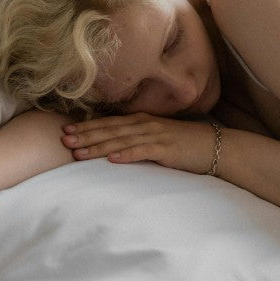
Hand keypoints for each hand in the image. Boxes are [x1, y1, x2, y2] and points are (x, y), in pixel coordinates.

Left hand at [61, 113, 215, 173]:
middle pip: (110, 131)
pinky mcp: (167, 149)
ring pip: (122, 141)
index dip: (87, 127)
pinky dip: (127, 155)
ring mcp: (156, 136)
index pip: (109, 124)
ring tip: (80, 153)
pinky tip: (113, 159)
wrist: (215, 146)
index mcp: (141, 121)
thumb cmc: (185, 144)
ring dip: (99, 147)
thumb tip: (114, 147)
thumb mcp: (157, 138)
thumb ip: (137, 139)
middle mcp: (145, 125)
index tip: (66, 131)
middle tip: (64, 141)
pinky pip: (143, 151)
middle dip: (86, 136)